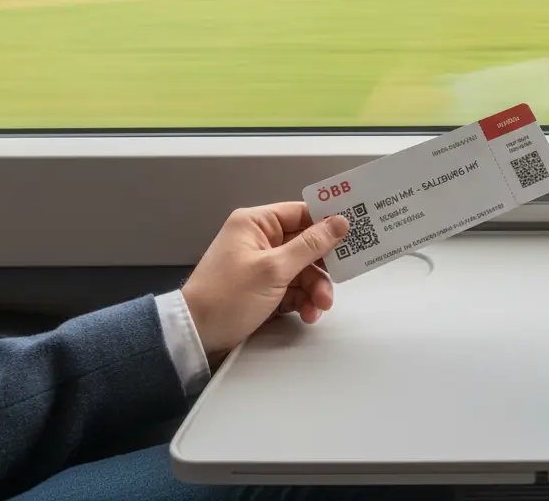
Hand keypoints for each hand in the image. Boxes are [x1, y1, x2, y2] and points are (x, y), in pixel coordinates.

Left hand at [181, 203, 349, 358]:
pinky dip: (304, 301)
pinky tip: (308, 313)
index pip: (301, 213)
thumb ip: (310, 246)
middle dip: (323, 266)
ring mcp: (262, 266)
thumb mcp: (274, 269)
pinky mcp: (264, 288)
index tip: (353, 231)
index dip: (327, 222)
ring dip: (315, 288)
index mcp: (255, 224)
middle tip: (341, 275)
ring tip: (320, 305)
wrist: (196, 336)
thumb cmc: (223, 298)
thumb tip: (338, 223)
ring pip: (303, 270)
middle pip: (306, 244)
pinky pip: (294, 288)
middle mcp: (259, 240)